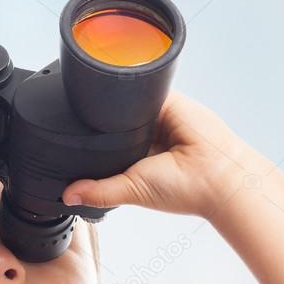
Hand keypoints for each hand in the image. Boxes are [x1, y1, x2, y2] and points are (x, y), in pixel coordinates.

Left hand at [60, 90, 255, 217]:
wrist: (216, 174)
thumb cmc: (183, 189)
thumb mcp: (131, 191)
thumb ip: (100, 191)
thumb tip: (68, 196)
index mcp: (137, 159)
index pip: (107, 145)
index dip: (91, 143)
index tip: (68, 139)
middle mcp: (147, 137)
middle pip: (114, 123)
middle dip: (101, 124)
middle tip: (79, 121)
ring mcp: (157, 117)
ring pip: (126, 104)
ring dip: (115, 105)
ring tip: (100, 106)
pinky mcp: (168, 99)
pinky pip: (145, 88)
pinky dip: (134, 90)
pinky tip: (125, 93)